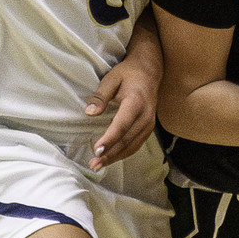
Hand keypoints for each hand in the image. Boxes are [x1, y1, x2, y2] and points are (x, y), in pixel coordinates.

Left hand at [85, 54, 158, 169]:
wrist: (148, 72)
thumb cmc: (127, 74)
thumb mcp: (111, 79)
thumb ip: (100, 96)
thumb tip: (89, 113)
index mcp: (136, 102)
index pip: (122, 124)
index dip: (110, 139)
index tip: (97, 150)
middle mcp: (146, 116)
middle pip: (127, 140)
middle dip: (110, 154)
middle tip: (94, 164)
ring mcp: (149, 123)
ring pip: (132, 146)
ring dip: (115, 157)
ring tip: (99, 165)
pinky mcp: (148, 128)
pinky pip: (136, 144)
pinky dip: (123, 153)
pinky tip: (111, 158)